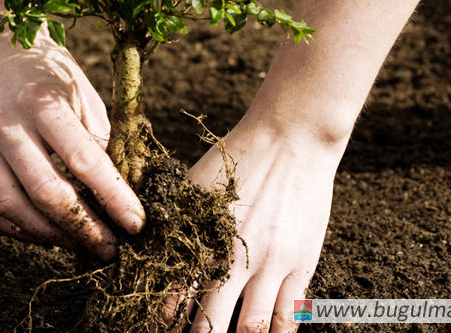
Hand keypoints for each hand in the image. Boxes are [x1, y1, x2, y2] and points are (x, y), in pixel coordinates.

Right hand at [0, 24, 143, 260]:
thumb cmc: (48, 73)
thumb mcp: (83, 94)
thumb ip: (98, 141)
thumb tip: (118, 192)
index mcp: (43, 102)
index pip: (84, 162)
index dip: (114, 198)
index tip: (136, 224)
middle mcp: (5, 124)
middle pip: (47, 193)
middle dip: (84, 229)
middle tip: (110, 247)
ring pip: (14, 209)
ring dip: (53, 236)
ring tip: (81, 244)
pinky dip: (21, 230)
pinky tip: (47, 234)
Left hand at [182, 116, 342, 331]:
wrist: (291, 137)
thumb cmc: (236, 157)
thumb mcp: (194, 184)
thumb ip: (173, 218)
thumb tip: (149, 244)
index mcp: (203, 238)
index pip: (176, 295)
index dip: (165, 319)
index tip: (161, 327)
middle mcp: (235, 259)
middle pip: (211, 320)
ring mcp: (271, 264)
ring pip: (252, 326)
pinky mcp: (301, 262)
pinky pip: (290, 313)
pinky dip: (277, 332)